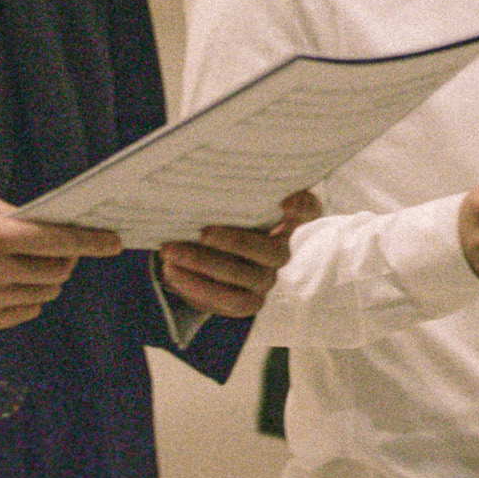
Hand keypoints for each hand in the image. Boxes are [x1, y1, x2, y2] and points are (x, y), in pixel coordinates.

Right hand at [0, 197, 121, 332]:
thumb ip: (18, 217)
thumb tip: (57, 225)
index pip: (56, 240)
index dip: (89, 241)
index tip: (112, 242)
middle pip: (55, 272)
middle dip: (68, 261)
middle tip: (64, 252)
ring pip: (43, 295)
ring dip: (49, 281)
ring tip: (35, 267)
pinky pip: (23, 314)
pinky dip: (30, 300)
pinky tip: (16, 286)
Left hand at [159, 191, 320, 317]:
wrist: (208, 245)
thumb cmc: (225, 213)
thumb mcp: (235, 197)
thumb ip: (243, 187)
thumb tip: (236, 174)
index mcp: (288, 220)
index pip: (307, 209)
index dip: (300, 207)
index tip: (285, 202)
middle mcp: (281, 253)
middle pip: (268, 253)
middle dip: (234, 243)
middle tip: (202, 232)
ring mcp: (263, 281)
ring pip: (243, 284)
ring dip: (204, 269)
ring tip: (171, 254)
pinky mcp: (244, 302)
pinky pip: (223, 303)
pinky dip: (195, 288)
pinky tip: (171, 271)